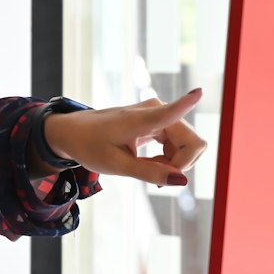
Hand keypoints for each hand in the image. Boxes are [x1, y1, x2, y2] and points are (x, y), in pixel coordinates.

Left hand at [41, 89, 207, 187]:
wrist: (74, 132)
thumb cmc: (91, 146)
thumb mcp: (117, 165)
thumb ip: (149, 173)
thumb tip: (182, 181)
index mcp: (141, 119)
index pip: (170, 111)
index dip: (187, 104)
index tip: (199, 91)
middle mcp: (156, 110)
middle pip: (192, 142)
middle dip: (181, 164)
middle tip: (155, 176)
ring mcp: (159, 114)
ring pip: (189, 144)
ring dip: (175, 162)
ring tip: (149, 168)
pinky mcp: (160, 120)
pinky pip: (180, 143)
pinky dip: (171, 158)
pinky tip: (153, 163)